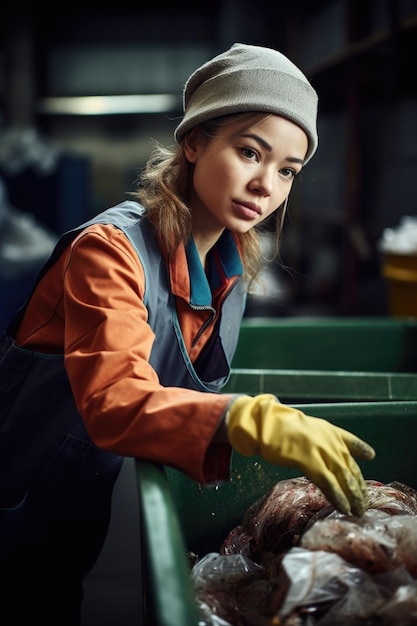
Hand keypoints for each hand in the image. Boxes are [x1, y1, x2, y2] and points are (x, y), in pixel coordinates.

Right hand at [226, 394, 375, 515]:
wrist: (268, 423)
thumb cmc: (281, 428)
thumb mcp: (307, 428)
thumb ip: (322, 439)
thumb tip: (330, 452)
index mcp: (330, 432)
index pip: (351, 443)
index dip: (362, 451)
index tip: (370, 456)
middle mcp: (331, 442)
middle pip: (350, 468)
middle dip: (359, 488)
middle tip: (364, 504)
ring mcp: (322, 451)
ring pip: (343, 478)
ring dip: (353, 497)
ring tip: (358, 511)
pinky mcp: (310, 461)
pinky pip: (328, 483)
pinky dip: (338, 497)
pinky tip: (343, 507)